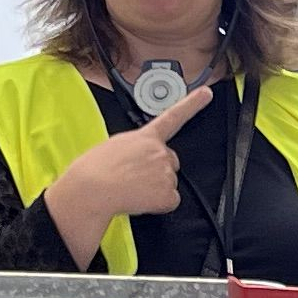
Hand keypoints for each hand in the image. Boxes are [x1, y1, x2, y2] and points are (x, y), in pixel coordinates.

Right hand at [46, 79, 214, 236]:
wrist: (91, 188)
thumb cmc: (95, 169)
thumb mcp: (115, 146)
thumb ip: (135, 147)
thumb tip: (138, 159)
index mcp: (145, 137)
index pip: (173, 116)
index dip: (192, 104)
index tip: (206, 93)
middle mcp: (159, 151)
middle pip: (170, 162)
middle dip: (158, 171)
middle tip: (135, 177)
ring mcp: (166, 171)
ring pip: (169, 183)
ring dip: (154, 188)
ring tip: (131, 188)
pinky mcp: (168, 193)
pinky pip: (170, 201)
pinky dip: (158, 204)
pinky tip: (140, 199)